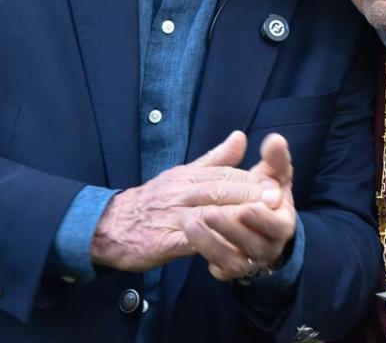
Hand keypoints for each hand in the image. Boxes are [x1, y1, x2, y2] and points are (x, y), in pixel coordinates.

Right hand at [90, 130, 278, 271]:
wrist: (112, 225)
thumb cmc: (153, 200)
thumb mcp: (183, 174)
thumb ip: (215, 159)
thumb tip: (241, 137)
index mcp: (188, 176)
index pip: (222, 174)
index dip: (249, 179)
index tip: (274, 183)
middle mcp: (180, 192)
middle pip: (217, 190)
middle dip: (247, 193)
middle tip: (274, 199)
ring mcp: (171, 216)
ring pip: (206, 213)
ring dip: (234, 217)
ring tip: (257, 221)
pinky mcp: (163, 240)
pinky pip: (190, 241)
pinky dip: (211, 243)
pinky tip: (229, 249)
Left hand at [185, 132, 296, 281]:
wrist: (259, 224)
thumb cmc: (265, 194)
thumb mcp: (272, 175)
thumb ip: (275, 159)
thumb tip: (275, 139)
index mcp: (283, 223)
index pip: (276, 225)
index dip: (260, 218)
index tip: (244, 207)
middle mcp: (270, 246)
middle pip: (254, 244)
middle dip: (232, 229)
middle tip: (210, 214)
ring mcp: (250, 260)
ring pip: (233, 259)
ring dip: (211, 242)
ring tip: (190, 223)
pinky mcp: (231, 268)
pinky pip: (219, 267)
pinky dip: (206, 253)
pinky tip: (189, 239)